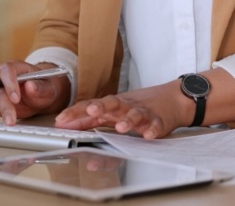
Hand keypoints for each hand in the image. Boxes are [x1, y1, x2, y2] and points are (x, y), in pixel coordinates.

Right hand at [0, 61, 68, 124]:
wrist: (44, 92)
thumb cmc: (46, 85)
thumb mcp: (50, 86)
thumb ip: (41, 87)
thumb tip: (30, 86)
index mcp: (16, 67)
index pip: (8, 70)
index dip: (11, 83)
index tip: (17, 97)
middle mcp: (0, 75)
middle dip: (2, 103)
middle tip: (10, 119)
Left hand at [54, 82, 192, 138]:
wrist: (172, 99)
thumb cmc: (139, 107)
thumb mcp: (113, 113)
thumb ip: (90, 122)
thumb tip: (67, 126)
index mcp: (112, 106)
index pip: (91, 106)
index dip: (76, 112)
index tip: (61, 120)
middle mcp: (125, 106)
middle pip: (111, 103)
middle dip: (101, 107)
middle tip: (91, 112)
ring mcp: (143, 112)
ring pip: (134, 114)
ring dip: (128, 120)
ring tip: (121, 127)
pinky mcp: (159, 120)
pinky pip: (156, 124)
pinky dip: (152, 129)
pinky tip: (148, 135)